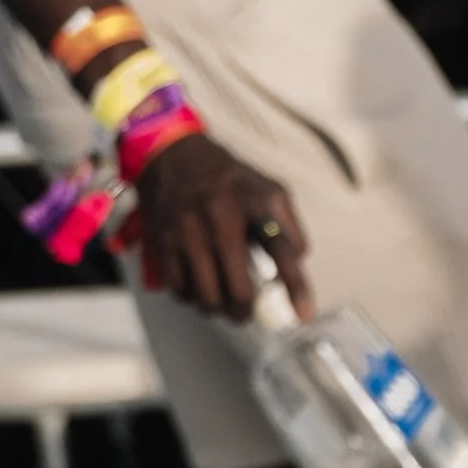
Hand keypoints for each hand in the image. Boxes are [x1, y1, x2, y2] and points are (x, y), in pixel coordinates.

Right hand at [129, 134, 311, 316]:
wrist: (170, 153)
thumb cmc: (228, 181)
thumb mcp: (268, 190)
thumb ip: (289, 226)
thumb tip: (297, 265)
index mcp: (253, 201)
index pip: (280, 248)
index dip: (296, 286)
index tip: (304, 314)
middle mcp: (219, 216)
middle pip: (238, 291)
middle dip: (245, 311)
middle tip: (246, 310)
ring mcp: (188, 230)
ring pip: (208, 298)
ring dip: (218, 308)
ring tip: (221, 299)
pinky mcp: (163, 241)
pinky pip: (180, 290)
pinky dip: (190, 297)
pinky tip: (197, 286)